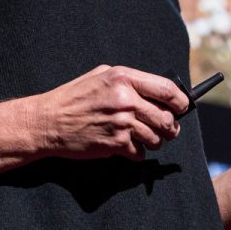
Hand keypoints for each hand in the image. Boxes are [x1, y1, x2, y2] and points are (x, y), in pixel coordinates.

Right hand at [31, 64, 189, 161]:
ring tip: (144, 138)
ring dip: (154, 141)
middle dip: (170, 127)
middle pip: (166, 118)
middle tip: (166, 129)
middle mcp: (126, 99)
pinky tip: (126, 147)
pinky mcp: (115, 144)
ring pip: (157, 138)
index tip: (182, 107)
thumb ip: (130, 81)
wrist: (48, 122)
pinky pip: (141, 153)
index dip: (180, 101)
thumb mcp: (101, 76)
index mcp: (124, 78)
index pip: (168, 90)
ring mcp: (121, 123)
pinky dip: (137, 153)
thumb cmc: (74, 98)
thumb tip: (160, 91)